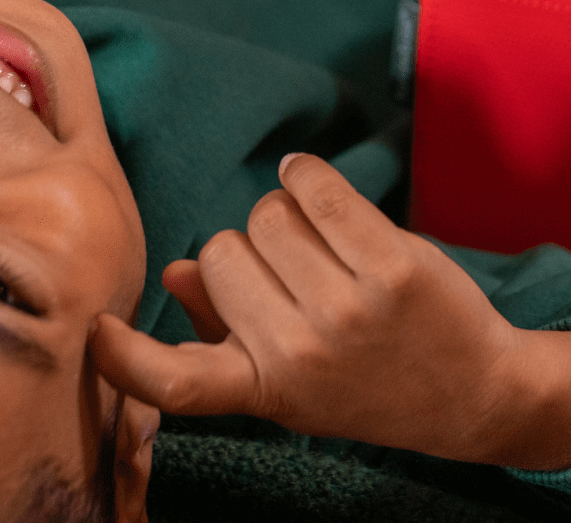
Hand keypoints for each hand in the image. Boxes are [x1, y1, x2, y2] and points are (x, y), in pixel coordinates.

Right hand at [90, 154, 529, 463]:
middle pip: (221, 250)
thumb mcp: (288, 383)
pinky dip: (306, 175)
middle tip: (292, 279)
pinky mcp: (391, 264)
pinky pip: (316, 188)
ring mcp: (348, 307)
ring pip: (266, 214)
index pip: (176, 383)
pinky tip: (308, 180)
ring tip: (320, 250)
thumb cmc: (369, 382)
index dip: (126, 360)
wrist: (474, 394)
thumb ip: (222, 332)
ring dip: (284, 218)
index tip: (96, 334)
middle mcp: (299, 351)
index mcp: (263, 388)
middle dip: (247, 253)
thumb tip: (175, 271)